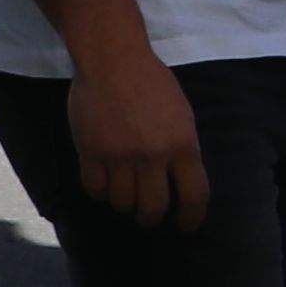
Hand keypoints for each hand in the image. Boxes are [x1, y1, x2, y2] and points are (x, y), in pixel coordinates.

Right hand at [64, 42, 210, 234]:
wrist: (113, 60)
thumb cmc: (152, 83)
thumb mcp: (182, 116)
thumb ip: (182, 149)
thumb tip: (181, 182)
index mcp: (183, 145)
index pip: (194, 196)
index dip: (192, 218)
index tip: (186, 226)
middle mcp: (153, 155)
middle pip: (153, 207)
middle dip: (151, 218)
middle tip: (148, 217)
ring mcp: (120, 155)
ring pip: (121, 202)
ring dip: (124, 204)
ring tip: (124, 196)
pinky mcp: (90, 151)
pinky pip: (94, 188)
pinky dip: (100, 192)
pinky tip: (104, 184)